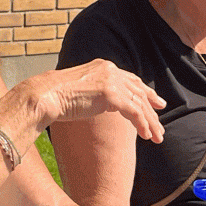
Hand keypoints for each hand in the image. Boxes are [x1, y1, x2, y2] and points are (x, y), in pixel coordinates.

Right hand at [23, 60, 165, 140]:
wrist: (45, 95)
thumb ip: (97, 93)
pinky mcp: (110, 94)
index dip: (146, 93)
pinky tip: (146, 136)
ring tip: (157, 138)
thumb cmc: (56, 97)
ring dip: (150, 122)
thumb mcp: (81, 91)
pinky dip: (142, 124)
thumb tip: (103, 104)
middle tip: (160, 125)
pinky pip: (134, 111)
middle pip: (139, 92)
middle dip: (152, 110)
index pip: (132, 80)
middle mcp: (110, 70)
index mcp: (104, 67)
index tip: (157, 103)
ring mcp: (111, 80)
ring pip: (140, 103)